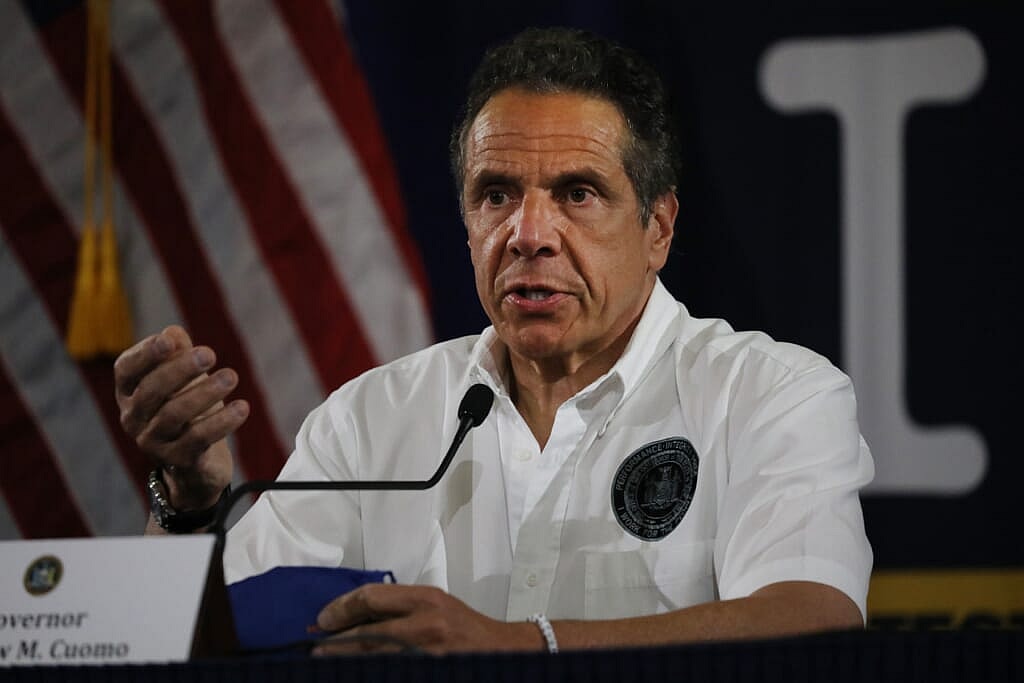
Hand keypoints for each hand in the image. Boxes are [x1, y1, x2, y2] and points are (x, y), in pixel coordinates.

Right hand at [114, 325, 247, 509]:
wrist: (197, 462)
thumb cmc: (188, 407)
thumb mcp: (184, 377)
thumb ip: (178, 353)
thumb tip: (174, 333)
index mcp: (129, 392)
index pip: (127, 369)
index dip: (145, 354)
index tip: (169, 340)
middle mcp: (133, 418)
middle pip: (152, 390)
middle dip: (180, 369)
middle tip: (210, 354)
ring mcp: (152, 442)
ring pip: (174, 414)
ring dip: (205, 393)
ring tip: (231, 376)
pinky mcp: (178, 460)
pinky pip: (198, 439)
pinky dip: (222, 421)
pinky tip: (242, 407)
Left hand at [313, 584, 543, 654]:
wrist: (503, 652)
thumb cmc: (467, 629)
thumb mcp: (436, 605)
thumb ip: (400, 608)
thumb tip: (354, 617)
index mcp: (426, 599)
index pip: (371, 598)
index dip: (341, 608)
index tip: (324, 618)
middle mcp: (426, 625)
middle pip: (366, 633)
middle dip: (335, 642)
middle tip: (315, 648)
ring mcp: (426, 655)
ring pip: (372, 658)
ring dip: (346, 661)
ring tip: (326, 663)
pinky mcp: (428, 673)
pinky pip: (388, 672)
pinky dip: (369, 671)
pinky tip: (356, 672)